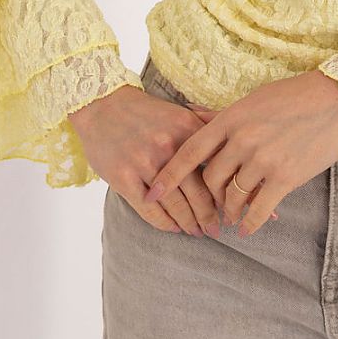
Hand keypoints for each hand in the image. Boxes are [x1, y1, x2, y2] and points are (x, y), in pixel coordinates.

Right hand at [68, 85, 226, 236]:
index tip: (228, 205)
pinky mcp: (123, 178)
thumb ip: (206, 126)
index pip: (212, 167)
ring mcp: (145, 163)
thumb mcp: (180, 113)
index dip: (222, 191)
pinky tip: (173, 228)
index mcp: (187, 128)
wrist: (104, 106)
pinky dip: (164, 223)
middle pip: (197, 192)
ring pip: (175, 205)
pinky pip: (149, 210)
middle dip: (209, 216)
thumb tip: (233, 142)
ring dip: (188, 223)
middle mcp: (169, 146)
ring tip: (197, 232)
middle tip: (216, 230)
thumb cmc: (146, 112)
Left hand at [143, 69, 337, 236]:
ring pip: (233, 196)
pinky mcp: (286, 177)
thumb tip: (190, 116)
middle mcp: (242, 139)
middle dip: (209, 196)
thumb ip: (221, 115)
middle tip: (212, 206)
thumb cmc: (295, 95)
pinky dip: (251, 223)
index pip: (190, 151)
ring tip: (232, 216)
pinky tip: (249, 227)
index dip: (168, 175)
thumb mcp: (254, 99)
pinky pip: (259, 209)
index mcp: (232, 118)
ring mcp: (264, 159)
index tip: (152, 192)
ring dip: (231, 210)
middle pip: (211, 179)